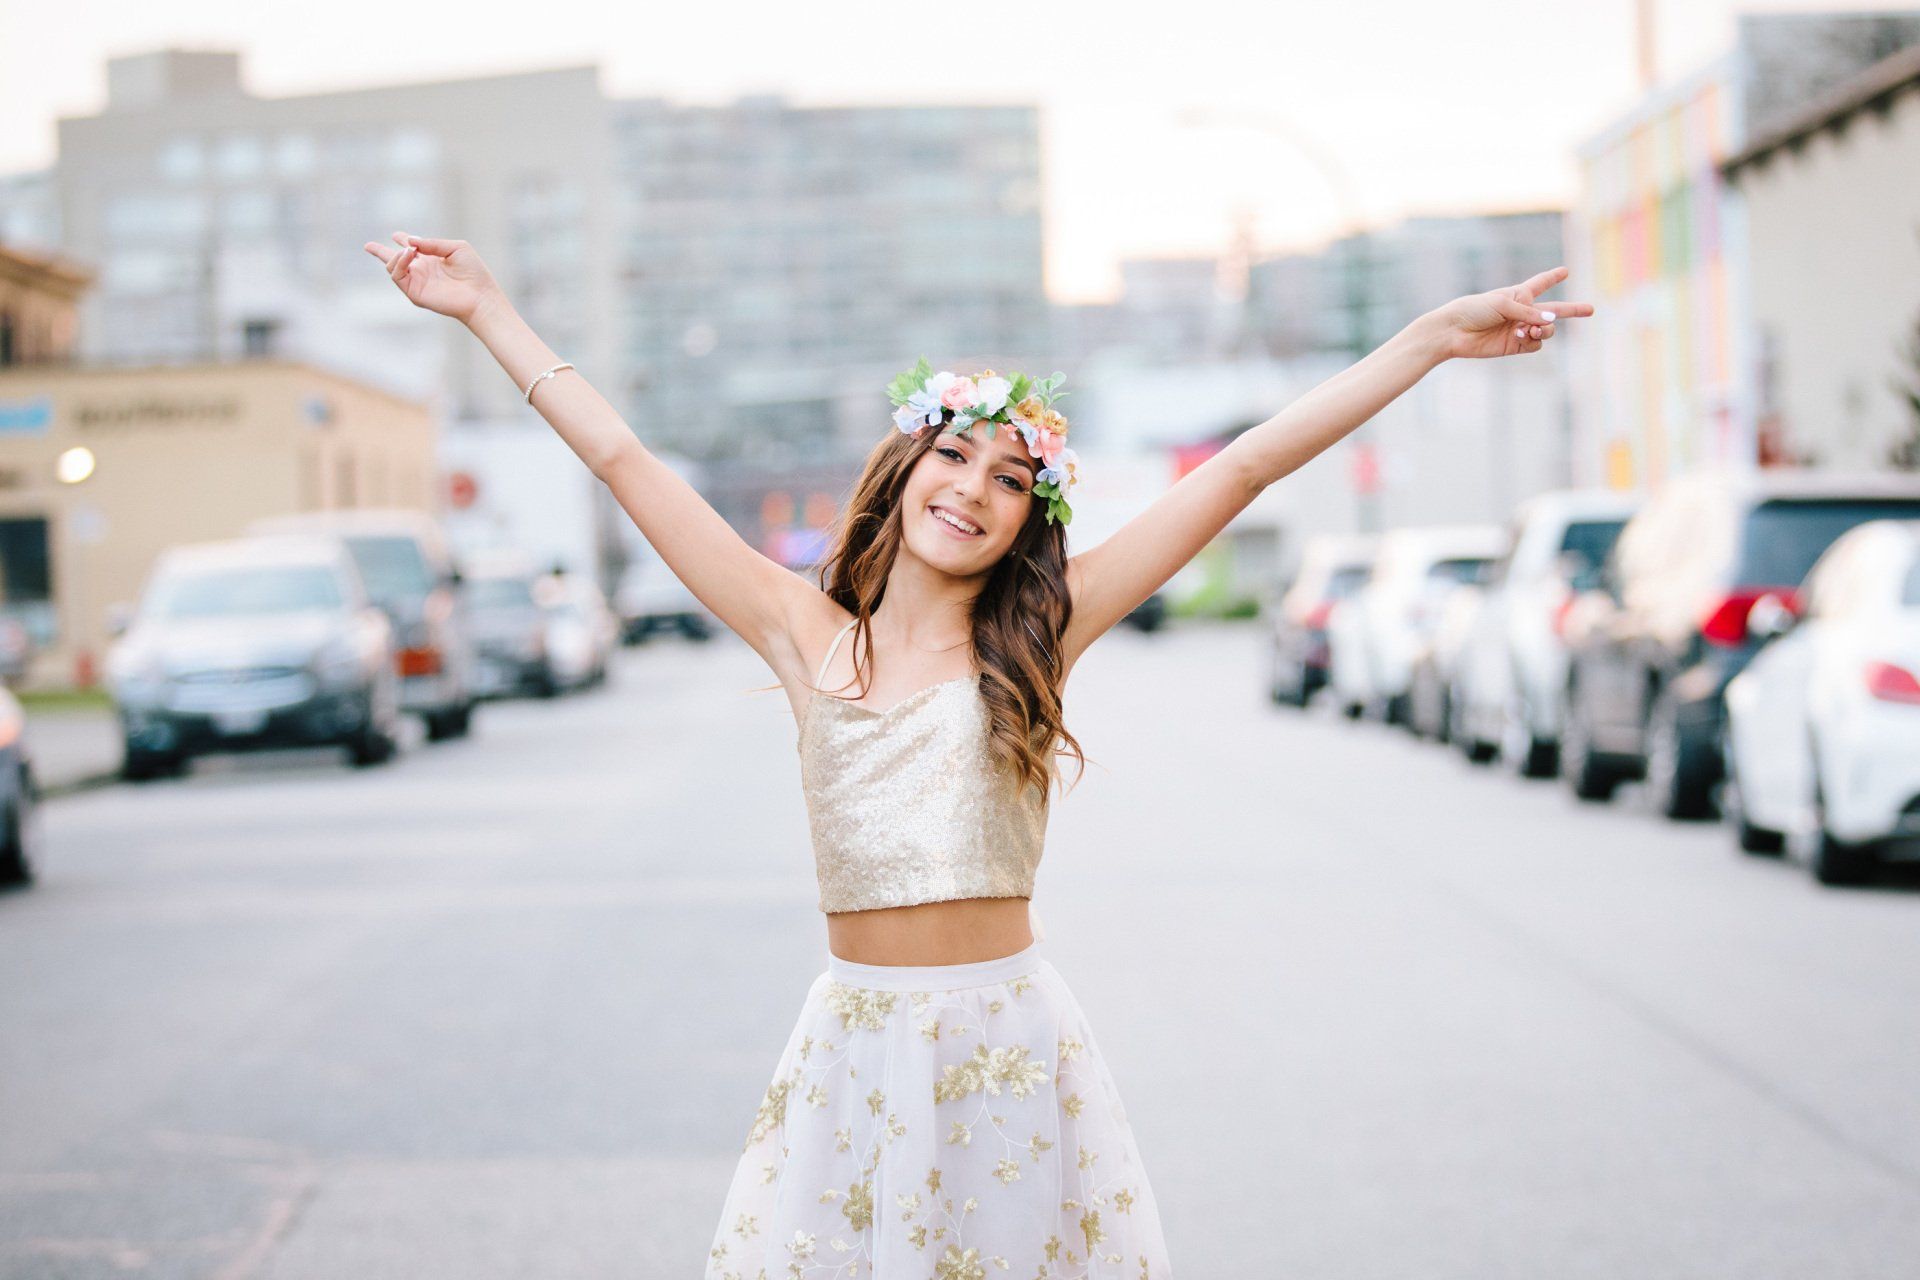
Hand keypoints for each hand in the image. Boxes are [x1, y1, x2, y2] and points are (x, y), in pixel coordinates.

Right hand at [361, 231, 505, 325]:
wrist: (480, 295)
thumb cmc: (474, 272)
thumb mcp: (455, 248)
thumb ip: (432, 243)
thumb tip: (410, 241)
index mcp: (431, 260)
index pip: (411, 249)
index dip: (401, 240)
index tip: (395, 235)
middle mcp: (422, 271)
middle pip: (395, 260)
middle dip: (380, 252)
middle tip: (368, 246)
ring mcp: (417, 282)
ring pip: (393, 267)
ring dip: (395, 255)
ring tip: (409, 250)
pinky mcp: (415, 293)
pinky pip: (397, 276)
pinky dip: (398, 263)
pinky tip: (408, 254)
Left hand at [1429, 265, 1593, 360]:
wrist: (1453, 331)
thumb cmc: (1474, 310)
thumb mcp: (1503, 304)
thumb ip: (1529, 312)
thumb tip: (1552, 322)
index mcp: (1519, 295)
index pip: (1540, 284)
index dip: (1552, 277)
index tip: (1565, 270)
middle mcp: (1522, 312)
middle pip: (1554, 311)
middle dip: (1572, 310)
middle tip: (1591, 309)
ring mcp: (1520, 330)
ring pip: (1547, 330)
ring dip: (1545, 328)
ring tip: (1530, 328)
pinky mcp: (1514, 346)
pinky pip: (1535, 344)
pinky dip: (1533, 340)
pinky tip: (1520, 336)